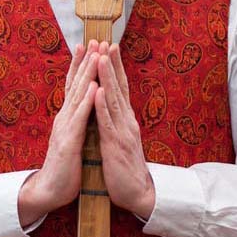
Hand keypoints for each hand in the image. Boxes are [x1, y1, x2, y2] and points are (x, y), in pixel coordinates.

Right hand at [18, 40, 98, 226]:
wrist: (49, 191)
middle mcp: (65, 116)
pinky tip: (95, 86)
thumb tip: (82, 103)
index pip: (74, 85)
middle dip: (86, 60)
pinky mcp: (69, 141)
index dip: (81, 65)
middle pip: (76, 83)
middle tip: (94, 39)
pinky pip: (80, 118)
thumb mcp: (72, 136)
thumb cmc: (64, 164)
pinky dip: (88, 101)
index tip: (89, 45)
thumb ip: (76, 119)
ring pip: (78, 94)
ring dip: (87, 73)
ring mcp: (65, 127)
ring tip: (96, 54)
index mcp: (68, 116)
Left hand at [95, 42, 154, 219]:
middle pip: (119, 87)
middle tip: (107, 43)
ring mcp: (122, 131)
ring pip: (113, 100)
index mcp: (125, 118)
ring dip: (106, 78)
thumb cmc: (126, 165)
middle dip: (112, 64)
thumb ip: (117, 119)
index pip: (120, 87)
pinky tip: (98, 92)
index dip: (115, 67)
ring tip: (100, 58)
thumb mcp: (121, 137)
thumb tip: (111, 101)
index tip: (109, 47)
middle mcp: (126, 120)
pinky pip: (107, 123)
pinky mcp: (116, 145)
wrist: (138, 193)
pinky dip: (102, 106)